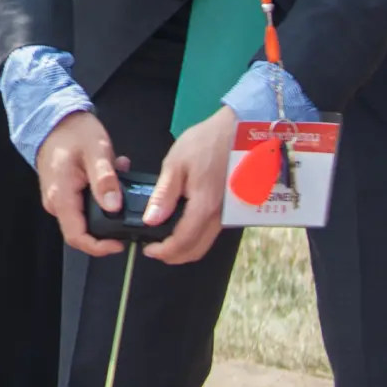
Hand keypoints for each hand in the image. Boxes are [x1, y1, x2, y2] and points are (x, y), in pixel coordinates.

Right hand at [36, 110, 128, 257]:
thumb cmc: (72, 131)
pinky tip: (112, 174)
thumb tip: (114, 207)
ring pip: (87, 216)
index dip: (100, 247)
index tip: (121, 243)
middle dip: (110, 221)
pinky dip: (101, 194)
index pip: (77, 237)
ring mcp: (58, 197)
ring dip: (108, 203)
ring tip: (121, 179)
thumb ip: (105, 180)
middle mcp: (56, 201)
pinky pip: (84, 203)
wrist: (54, 117)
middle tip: (128, 202)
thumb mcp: (96, 151)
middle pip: (84, 230)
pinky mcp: (64, 191)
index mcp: (60, 196)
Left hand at [145, 106, 234, 264]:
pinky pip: (212, 232)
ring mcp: (228, 214)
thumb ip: (164, 194)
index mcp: (205, 206)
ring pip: (206, 243)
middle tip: (154, 247)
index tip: (148, 249)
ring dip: (185, 247)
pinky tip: (182, 224)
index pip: (184, 242)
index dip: (165, 252)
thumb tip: (151, 220)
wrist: (238, 131)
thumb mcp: (176, 163)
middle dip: (174, 255)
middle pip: (197, 250)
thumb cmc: (205, 143)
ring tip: (164, 236)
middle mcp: (220, 217)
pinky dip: (196, 237)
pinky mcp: (230, 209)